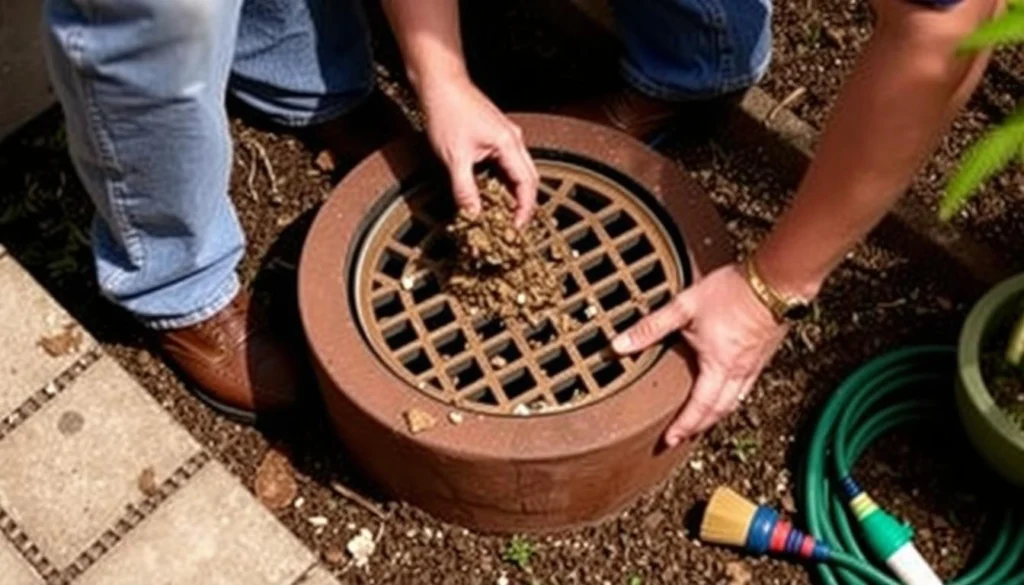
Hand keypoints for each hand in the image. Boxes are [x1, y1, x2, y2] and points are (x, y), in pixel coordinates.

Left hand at [418, 75, 538, 226]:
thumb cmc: (447, 110)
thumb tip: (472, 215)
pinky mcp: (496, 136)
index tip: (516, 228)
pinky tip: (492, 192)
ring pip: (519, 172)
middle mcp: (514, 140)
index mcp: (509, 144)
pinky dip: (504, 181)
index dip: (524, 209)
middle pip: (529, 179)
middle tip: (512, 226)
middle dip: (524, 204)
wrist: (439, 83)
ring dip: (514, 193)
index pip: (527, 185)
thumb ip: (465, 190)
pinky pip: (508, 164)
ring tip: (503, 214)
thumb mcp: (454, 157)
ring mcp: (506, 136)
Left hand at [611, 263, 788, 446]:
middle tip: (683, 437)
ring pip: (734, 401)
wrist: (775, 281)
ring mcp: (754, 364)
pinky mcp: (764, 354)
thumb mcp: (684, 307)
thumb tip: (619, 345)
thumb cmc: (733, 292)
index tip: (670, 440)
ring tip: (702, 420)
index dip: (683, 426)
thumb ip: (650, 327)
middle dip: (699, 428)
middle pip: (718, 411)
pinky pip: (746, 387)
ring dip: (716, 415)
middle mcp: (738, 371)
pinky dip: (733, 398)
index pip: (698, 407)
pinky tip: (728, 392)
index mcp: (717, 366)